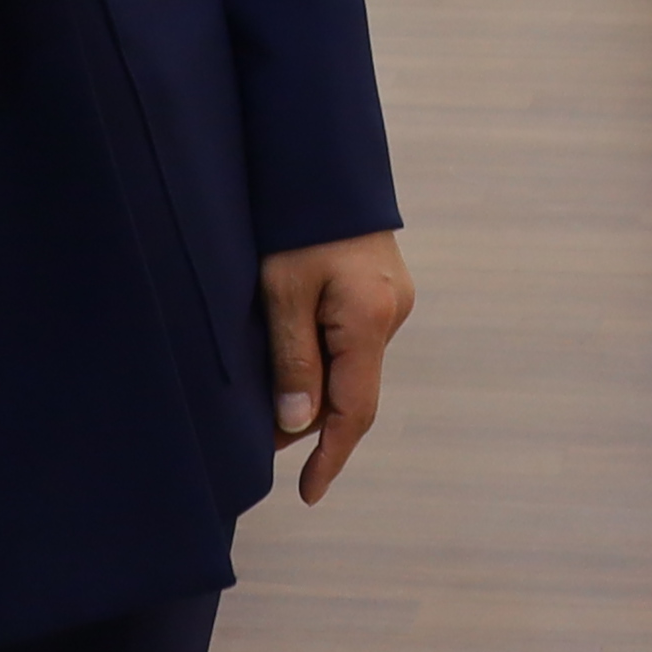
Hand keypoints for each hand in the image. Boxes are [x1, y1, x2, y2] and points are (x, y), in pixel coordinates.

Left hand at [260, 230, 415, 498]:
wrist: (322, 157)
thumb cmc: (294, 218)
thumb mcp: (280, 290)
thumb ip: (292, 359)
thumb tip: (297, 424)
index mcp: (369, 320)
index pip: (355, 412)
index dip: (330, 458)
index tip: (308, 494)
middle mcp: (391, 314)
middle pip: (353, 392)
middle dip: (311, 422)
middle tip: (260, 438)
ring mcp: (392, 299)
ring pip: (351, 366)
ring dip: (315, 388)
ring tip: (267, 399)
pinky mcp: (382, 287)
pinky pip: (354, 341)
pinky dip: (324, 360)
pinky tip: (292, 358)